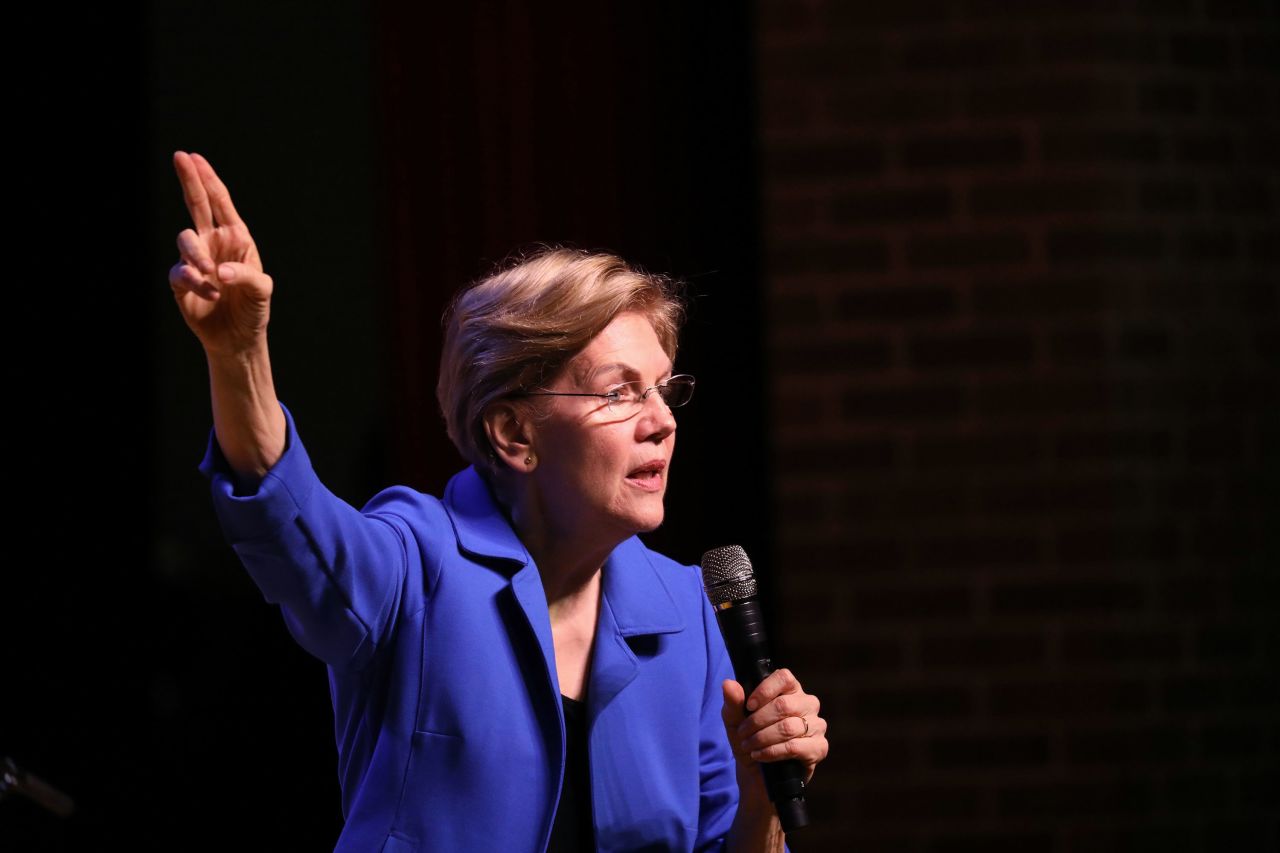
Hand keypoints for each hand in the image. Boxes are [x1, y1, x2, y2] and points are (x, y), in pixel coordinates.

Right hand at [169, 151, 272, 356]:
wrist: (238, 338)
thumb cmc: (254, 310)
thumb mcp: (262, 291)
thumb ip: (248, 276)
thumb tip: (221, 271)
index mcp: (236, 239)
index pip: (219, 203)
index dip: (208, 179)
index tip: (193, 157)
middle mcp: (213, 244)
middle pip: (196, 205)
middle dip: (189, 180)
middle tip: (180, 156)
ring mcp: (196, 261)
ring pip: (184, 240)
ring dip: (196, 254)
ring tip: (212, 273)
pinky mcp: (182, 282)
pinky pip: (180, 272)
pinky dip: (195, 282)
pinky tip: (212, 295)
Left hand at [721, 669, 827, 791]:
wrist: (756, 773)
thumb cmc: (749, 739)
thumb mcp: (735, 720)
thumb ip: (733, 702)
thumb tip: (728, 683)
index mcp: (790, 690)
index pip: (784, 677)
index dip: (765, 690)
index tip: (748, 706)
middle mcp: (807, 704)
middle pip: (784, 705)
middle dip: (757, 721)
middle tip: (743, 733)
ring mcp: (816, 725)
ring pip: (788, 727)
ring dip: (762, 738)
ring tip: (749, 746)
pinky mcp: (819, 748)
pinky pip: (795, 747)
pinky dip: (772, 752)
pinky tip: (760, 755)